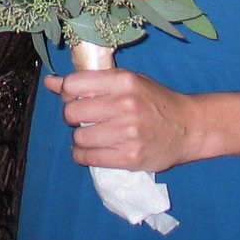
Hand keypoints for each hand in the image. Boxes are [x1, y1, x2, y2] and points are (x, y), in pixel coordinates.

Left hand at [49, 67, 195, 172]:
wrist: (189, 127)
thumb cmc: (155, 100)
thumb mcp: (127, 81)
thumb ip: (90, 82)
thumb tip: (50, 82)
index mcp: (123, 81)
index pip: (73, 85)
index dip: (67, 93)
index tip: (74, 98)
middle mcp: (124, 105)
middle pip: (72, 112)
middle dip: (71, 117)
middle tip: (82, 120)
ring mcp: (128, 133)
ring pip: (79, 138)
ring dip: (79, 139)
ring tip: (90, 136)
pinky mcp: (130, 157)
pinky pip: (89, 158)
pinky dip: (83, 156)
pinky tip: (90, 151)